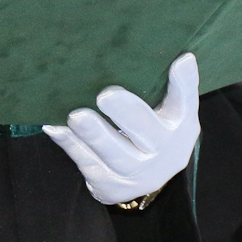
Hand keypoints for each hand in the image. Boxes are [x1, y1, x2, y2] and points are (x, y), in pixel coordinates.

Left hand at [44, 53, 200, 206]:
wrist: (145, 176)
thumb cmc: (153, 128)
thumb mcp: (169, 108)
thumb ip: (169, 85)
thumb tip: (179, 55)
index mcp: (180, 123)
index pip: (185, 100)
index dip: (184, 82)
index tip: (181, 59)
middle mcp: (164, 151)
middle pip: (147, 131)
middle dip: (127, 114)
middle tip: (106, 95)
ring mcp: (139, 173)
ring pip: (117, 156)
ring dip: (95, 136)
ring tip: (76, 116)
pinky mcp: (112, 186)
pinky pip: (89, 165)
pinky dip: (71, 145)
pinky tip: (55, 128)